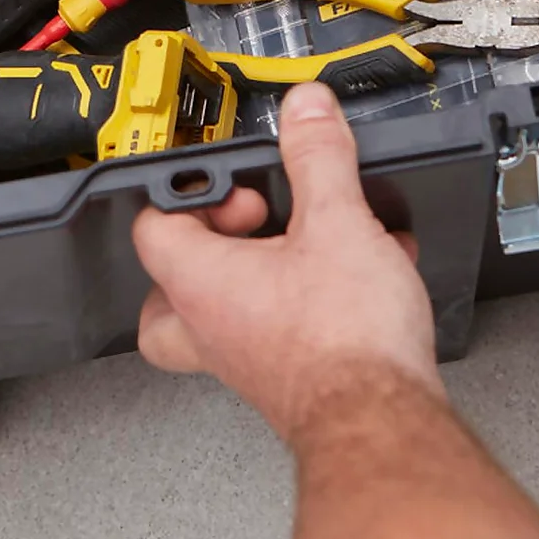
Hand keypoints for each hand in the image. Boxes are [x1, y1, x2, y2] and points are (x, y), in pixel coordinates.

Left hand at [132, 82, 442, 446]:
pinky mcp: (290, 379)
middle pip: (171, 280)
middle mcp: (210, 326)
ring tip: (312, 243)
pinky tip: (365, 278)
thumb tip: (305, 112)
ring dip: (264, 271)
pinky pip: (280, 330)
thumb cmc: (345, 343)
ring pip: (225, 310)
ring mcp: (245, 358)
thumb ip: (318, 158)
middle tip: (255, 215)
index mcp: (199, 282)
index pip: (153, 225)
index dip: (190, 190)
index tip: (237, 175)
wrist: (385, 427)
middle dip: (210, 242)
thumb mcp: (337, 221)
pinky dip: (311, 301)